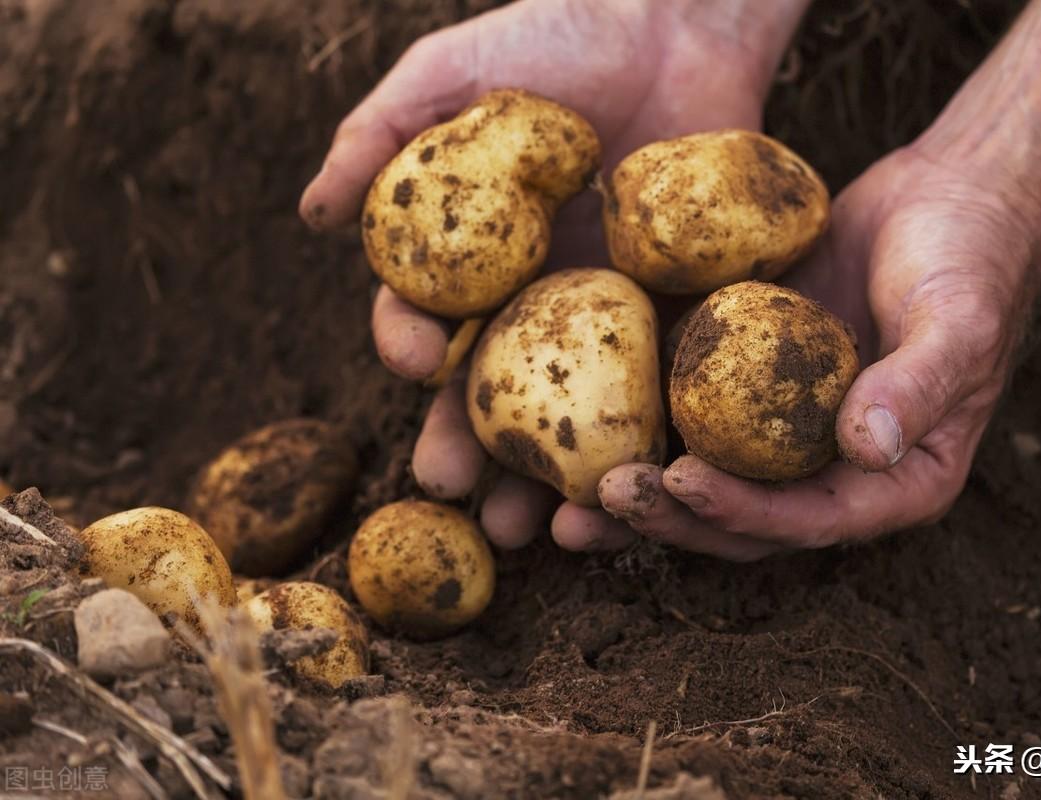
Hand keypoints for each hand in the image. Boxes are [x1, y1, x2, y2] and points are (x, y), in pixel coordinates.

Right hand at [299, 0, 807, 546]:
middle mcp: (532, 301)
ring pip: (568, 413)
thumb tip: (310, 213)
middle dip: (467, 445)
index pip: (427, 317)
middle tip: (454, 492)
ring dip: (547, 475)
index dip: (410, 343)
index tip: (414, 360)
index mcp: (472, 260)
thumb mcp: (452, 76)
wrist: (677, 23)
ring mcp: (604, 317)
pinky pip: (656, 388)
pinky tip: (634, 481)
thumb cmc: (556, 37)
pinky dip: (641, 442)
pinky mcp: (675, 316)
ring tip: (536, 530)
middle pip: (491, 390)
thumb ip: (377, 135)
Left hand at [584, 145, 1040, 558]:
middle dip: (670, 516)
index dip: (743, 512)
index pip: (811, 521)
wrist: (948, 197)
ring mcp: (785, 431)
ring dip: (641, 492)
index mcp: (895, 481)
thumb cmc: (972, 258)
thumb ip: (920, 384)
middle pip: (742, 518)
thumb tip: (868, 448)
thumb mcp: (961, 319)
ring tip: (564, 496)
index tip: (682, 483)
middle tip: (603, 496)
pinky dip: (639, 421)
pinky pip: (690, 411)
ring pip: (705, 477)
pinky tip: (579, 417)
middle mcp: (833, 471)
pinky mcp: (746, 383)